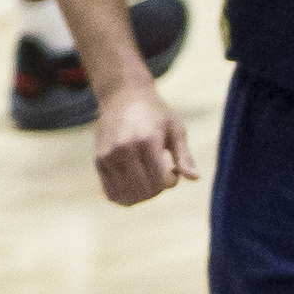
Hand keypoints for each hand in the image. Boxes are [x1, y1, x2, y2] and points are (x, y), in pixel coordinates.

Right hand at [91, 81, 194, 205]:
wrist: (123, 96)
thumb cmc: (155, 114)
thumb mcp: (175, 128)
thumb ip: (184, 155)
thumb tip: (195, 179)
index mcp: (147, 140)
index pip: (160, 181)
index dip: (171, 182)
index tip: (173, 170)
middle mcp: (125, 148)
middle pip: (144, 190)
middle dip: (157, 189)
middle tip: (160, 175)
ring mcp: (109, 155)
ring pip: (127, 195)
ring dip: (141, 195)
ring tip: (147, 178)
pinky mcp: (98, 160)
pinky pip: (111, 193)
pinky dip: (124, 197)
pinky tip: (133, 185)